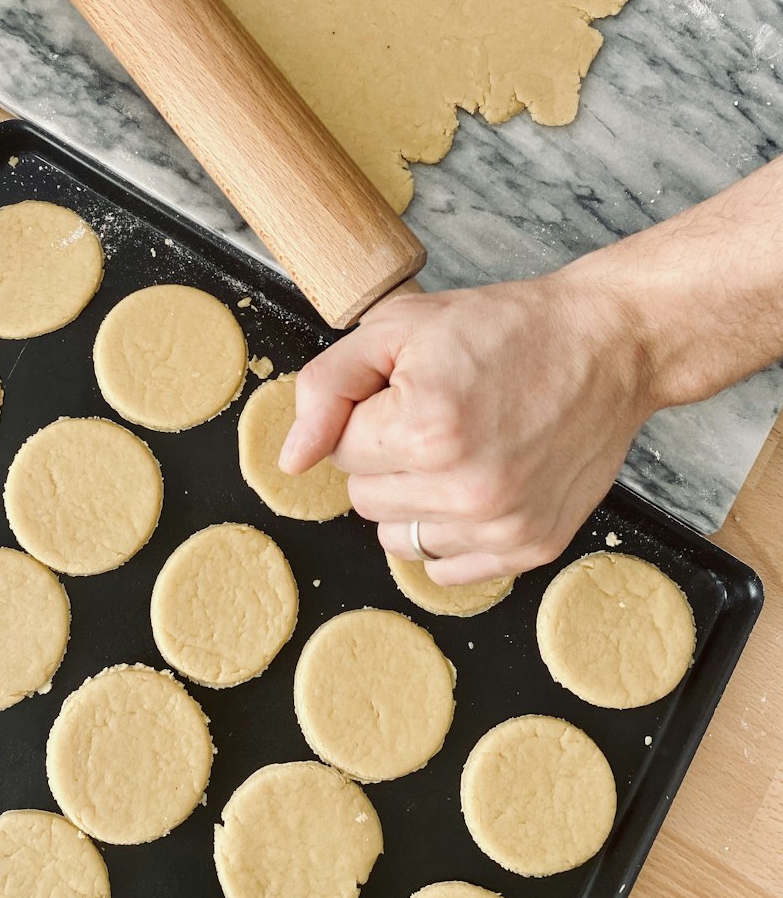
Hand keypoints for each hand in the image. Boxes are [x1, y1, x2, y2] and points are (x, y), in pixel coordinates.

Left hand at [279, 269, 655, 584]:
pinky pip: (446, 569)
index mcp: (425, 428)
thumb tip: (291, 461)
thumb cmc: (505, 330)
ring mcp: (503, 525)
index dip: (366, 415)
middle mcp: (465, 488)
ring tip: (460, 449)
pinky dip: (450, 532)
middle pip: (364, 499)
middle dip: (385, 457)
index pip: (339, 451)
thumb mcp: (398, 328)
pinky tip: (479, 483)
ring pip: (398, 538)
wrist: (607, 345)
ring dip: (413, 498)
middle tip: (440, 413)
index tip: (409, 391)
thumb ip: (328, 388)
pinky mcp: (532, 547)